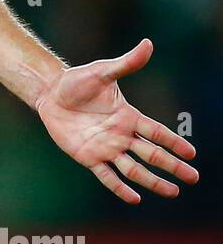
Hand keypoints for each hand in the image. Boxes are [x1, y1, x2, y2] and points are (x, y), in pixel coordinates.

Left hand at [34, 38, 197, 203]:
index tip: (192, 154)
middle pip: (152, 154)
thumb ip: (126, 64)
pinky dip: (120, 188)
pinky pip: (107, 176)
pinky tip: (135, 199)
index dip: (174, 143)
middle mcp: (121, 135)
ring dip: (153, 181)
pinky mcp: (89, 157)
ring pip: (134, 169)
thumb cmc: (77, 81)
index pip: (157, 132)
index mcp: (128, 116)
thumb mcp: (102, 71)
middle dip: (173, 166)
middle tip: (193, 178)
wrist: (51, 93)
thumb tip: (148, 44)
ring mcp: (106, 148)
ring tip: (173, 192)